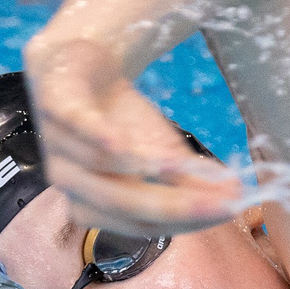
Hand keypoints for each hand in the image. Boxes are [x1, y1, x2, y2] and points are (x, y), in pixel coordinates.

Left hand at [22, 36, 245, 232]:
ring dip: (140, 167)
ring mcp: (58, 147)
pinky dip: (95, 135)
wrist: (79, 64)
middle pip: (123, 204)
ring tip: (182, 165)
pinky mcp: (52, 107)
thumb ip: (187, 178)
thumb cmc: (118, 118)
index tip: (232, 210)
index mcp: (96, 206)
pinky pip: (73, 126)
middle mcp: (73, 185)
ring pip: (98, 168)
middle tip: (223, 200)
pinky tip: (119, 142)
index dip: (186, 220)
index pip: (142, 224)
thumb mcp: (158, 149)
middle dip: (174, 204)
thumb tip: (237, 198)